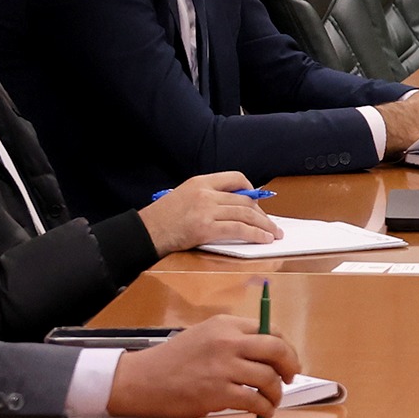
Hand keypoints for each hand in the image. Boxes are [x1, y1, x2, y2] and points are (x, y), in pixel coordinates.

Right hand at [107, 314, 296, 417]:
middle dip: (290, 366)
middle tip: (290, 379)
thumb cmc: (171, 361)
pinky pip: (255, 401)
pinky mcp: (218, 393)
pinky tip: (263, 412)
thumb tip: (266, 356)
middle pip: (276, 349)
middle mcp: (227, 342)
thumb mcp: (203, 337)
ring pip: (268, 378)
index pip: (270, 330)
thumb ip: (232, 340)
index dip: (285, 348)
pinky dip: (265, 408)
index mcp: (225, 325)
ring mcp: (224, 367)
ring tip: (272, 400)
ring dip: (276, 393)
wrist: (142, 380)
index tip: (287, 361)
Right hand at [140, 170, 272, 257]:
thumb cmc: (163, 219)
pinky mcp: (206, 228)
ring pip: (246, 214)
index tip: (258, 203)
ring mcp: (206, 209)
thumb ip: (207, 197)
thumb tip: (234, 207)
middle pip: (245, 199)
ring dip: (264, 225)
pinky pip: (238, 229)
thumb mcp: (184, 196)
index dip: (251, 190)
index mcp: (200, 181)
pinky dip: (255, 234)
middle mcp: (206, 192)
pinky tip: (263, 239)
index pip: (235, 178)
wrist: (145, 232)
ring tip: (274, 234)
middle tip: (272, 224)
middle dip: (263, 213)